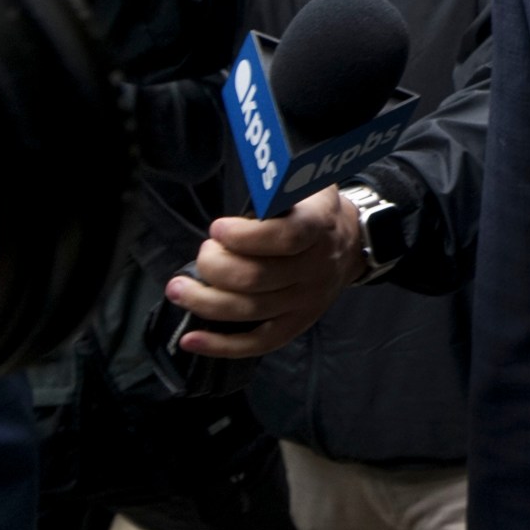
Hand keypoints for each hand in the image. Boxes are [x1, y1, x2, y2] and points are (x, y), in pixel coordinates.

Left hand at [166, 188, 365, 357]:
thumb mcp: (305, 183)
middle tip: (203, 253)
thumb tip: (246, 184)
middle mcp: (316, 268)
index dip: (246, 237)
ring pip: (250, 311)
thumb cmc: (313, 210)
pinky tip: (192, 340)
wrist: (350, 243)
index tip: (218, 228)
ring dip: (205, 302)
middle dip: (216, 267)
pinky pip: (259, 342)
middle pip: (258, 278)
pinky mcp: (296, 324)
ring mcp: (307, 301)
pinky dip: (222, 346)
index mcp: (319, 227)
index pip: (286, 238)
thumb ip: (277, 186)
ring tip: (179, 289)